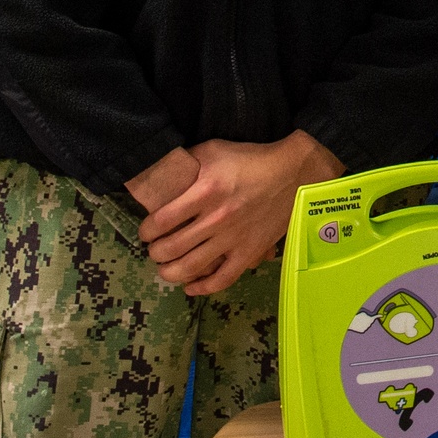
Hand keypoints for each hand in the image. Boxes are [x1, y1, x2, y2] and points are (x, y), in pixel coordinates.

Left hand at [137, 130, 344, 295]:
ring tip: (165, 268)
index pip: (161, 220)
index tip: (146, 231)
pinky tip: (190, 287)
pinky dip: (202, 288)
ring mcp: (233, 239)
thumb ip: (187, 161)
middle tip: (154, 249)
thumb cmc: (250, 159)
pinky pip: (222, 279)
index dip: (146, 230)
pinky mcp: (249, 252)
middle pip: (171, 248)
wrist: (292, 173)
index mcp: (205, 191)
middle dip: (155, 252)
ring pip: (191, 268)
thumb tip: (163, 174)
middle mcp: (216, 219)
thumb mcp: (214, 149)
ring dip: (170, 273)